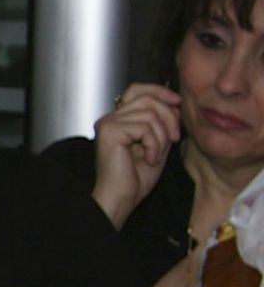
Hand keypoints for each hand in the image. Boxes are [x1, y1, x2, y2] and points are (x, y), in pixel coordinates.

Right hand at [92, 83, 182, 227]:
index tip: (177, 102)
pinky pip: (144, 127)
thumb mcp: (157, 143)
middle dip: (169, 117)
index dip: (160, 91)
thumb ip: (162, 123)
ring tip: (156, 154)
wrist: (122, 197)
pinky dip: (154, 144)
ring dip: (161, 136)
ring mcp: (108, 123)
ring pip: (149, 113)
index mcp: (119, 119)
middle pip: (148, 98)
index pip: (138, 89)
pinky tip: (148, 159)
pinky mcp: (110, 131)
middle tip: (173, 139)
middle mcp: (110, 118)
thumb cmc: (136, 178)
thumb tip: (173, 103)